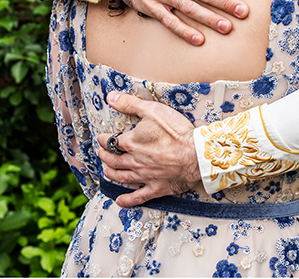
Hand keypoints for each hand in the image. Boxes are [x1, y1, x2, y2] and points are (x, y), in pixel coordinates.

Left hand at [95, 91, 200, 207]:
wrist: (197, 153)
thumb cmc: (176, 130)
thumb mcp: (152, 110)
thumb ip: (129, 104)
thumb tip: (110, 97)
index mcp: (131, 143)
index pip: (111, 141)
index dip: (104, 139)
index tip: (102, 137)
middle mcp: (134, 161)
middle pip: (113, 160)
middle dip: (105, 156)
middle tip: (101, 153)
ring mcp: (144, 176)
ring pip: (121, 177)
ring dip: (111, 174)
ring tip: (106, 171)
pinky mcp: (156, 187)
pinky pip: (138, 197)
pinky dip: (127, 200)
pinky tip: (120, 201)